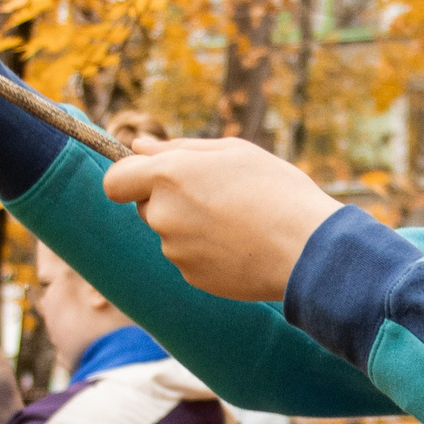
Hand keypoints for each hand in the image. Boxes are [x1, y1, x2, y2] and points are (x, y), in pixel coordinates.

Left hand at [100, 136, 342, 301]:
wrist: (307, 249)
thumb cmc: (276, 190)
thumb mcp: (233, 152)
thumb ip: (177, 148)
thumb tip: (139, 147)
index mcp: (169, 175)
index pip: (115, 181)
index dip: (130, 177)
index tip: (150, 176)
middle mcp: (163, 214)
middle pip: (146, 206)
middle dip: (170, 200)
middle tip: (217, 196)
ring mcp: (175, 250)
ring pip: (171, 233)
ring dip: (193, 226)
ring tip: (238, 222)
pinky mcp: (192, 276)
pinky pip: (189, 258)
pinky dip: (207, 252)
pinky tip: (240, 246)